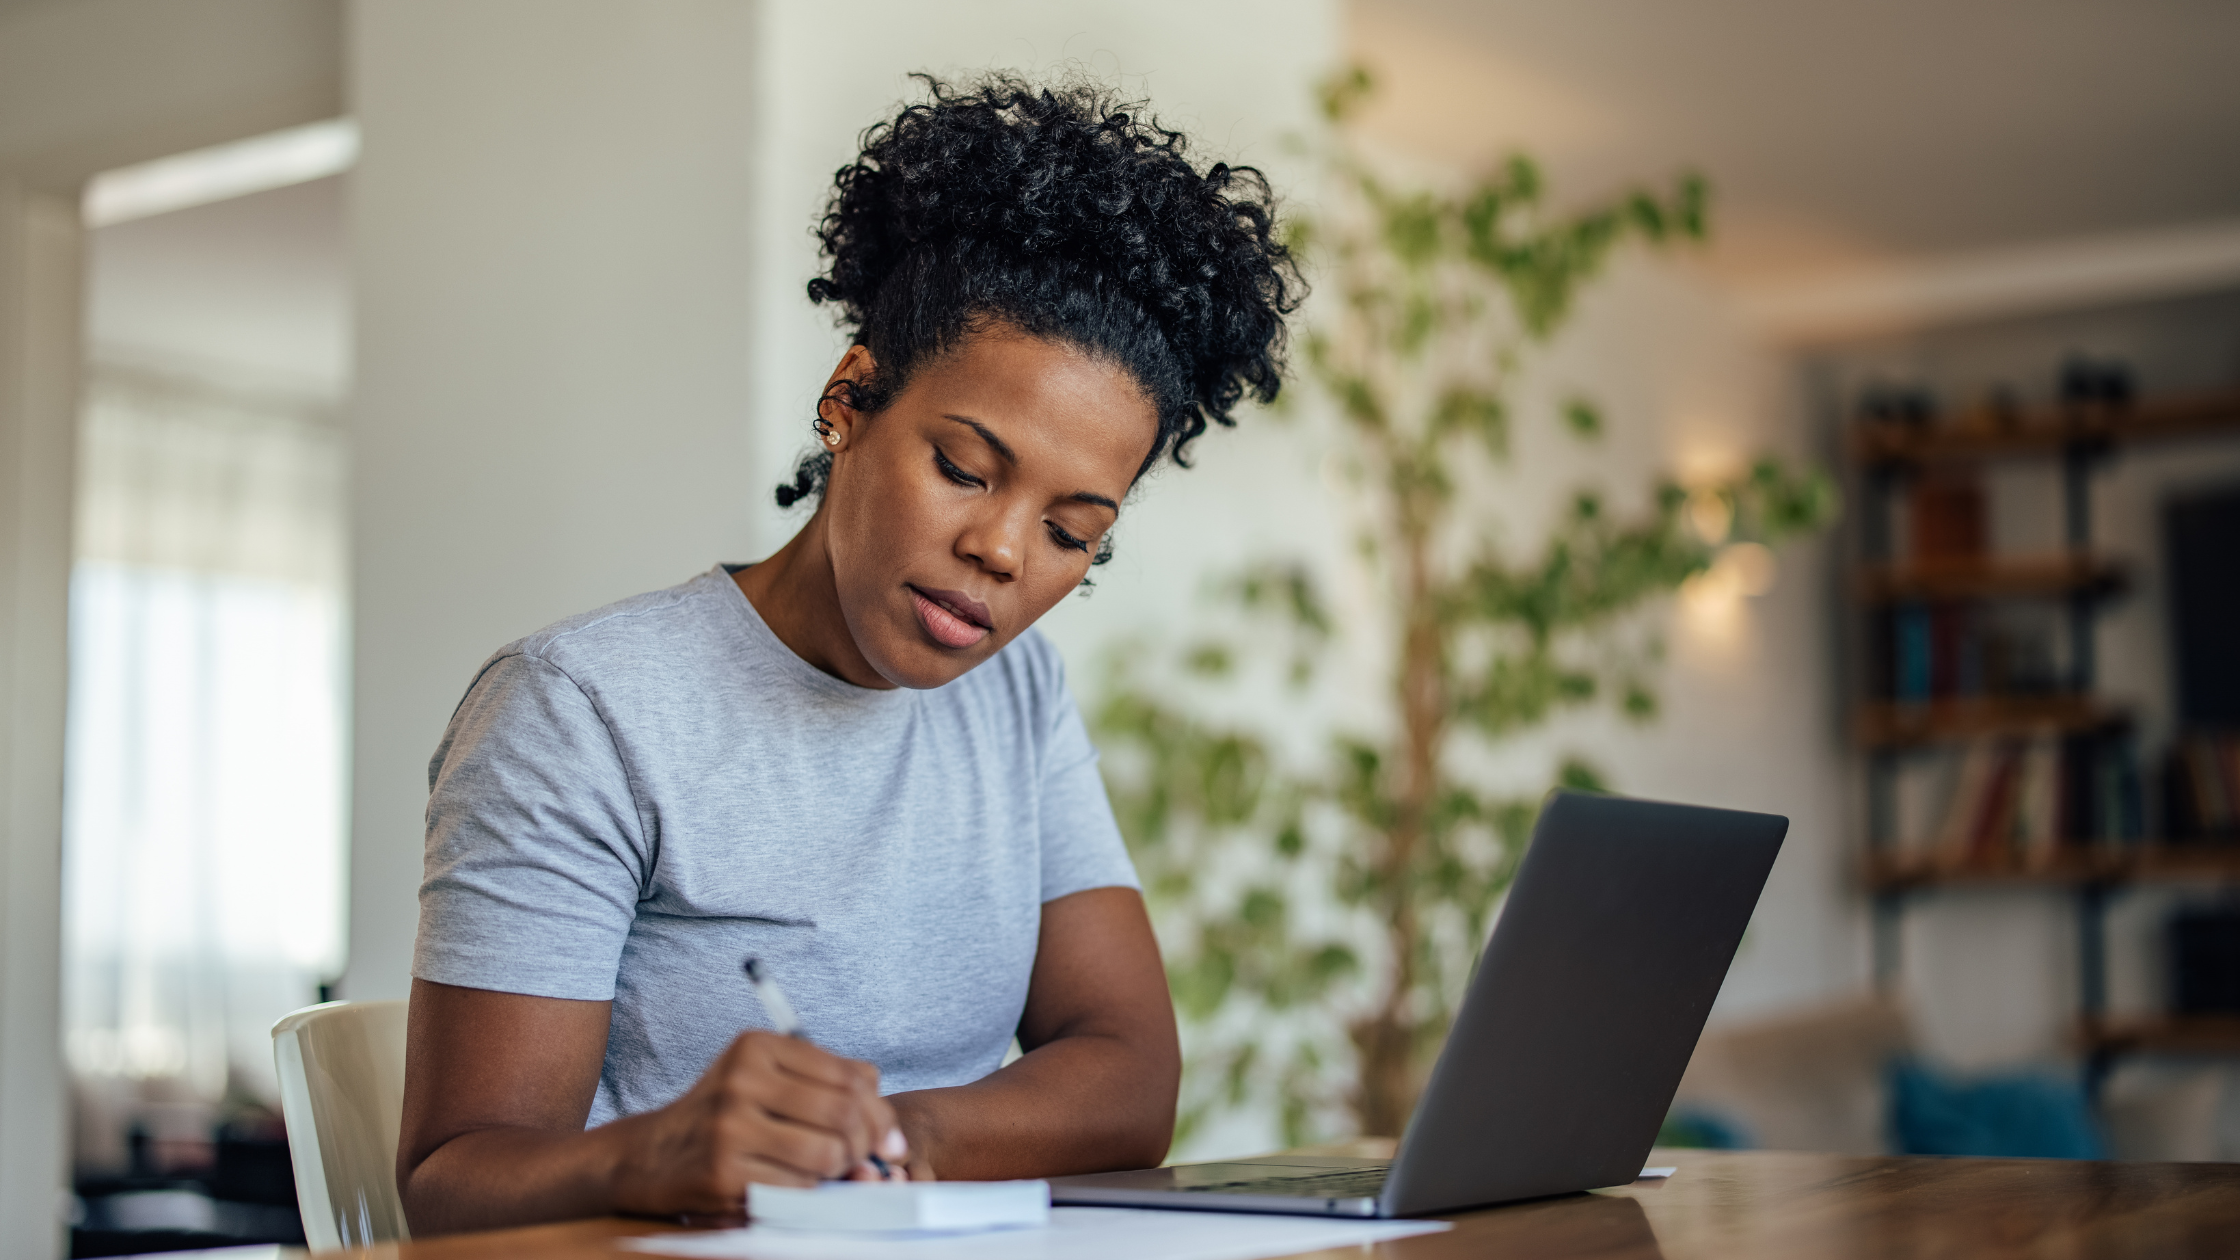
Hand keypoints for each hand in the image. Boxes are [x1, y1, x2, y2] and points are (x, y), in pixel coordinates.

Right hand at [605, 1031, 909, 1215]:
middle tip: (863, 1160)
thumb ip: (828, 1086)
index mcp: (758, 1047)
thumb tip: (887, 1129)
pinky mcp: (724, 1171)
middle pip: (844, 1113)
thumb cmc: (724, 1116)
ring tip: (824, 1170)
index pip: (850, 1076)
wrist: (651, 1154)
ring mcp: (730, 1126)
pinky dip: (806, 1191)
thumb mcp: (768, 1080)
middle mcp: (743, 1079)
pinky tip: (791, 1183)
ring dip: (837, 1170)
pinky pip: (797, 1187)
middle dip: (865, 1144)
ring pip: (826, 1154)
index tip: (886, 1137)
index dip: (880, 1112)